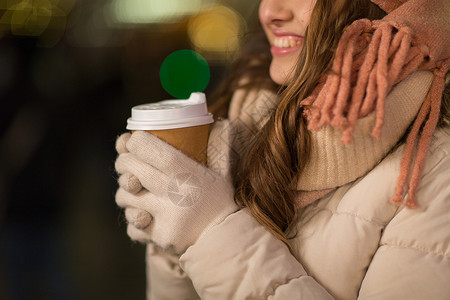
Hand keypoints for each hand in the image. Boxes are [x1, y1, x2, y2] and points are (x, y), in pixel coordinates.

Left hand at [115, 120, 238, 253]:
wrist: (226, 240)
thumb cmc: (222, 201)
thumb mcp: (224, 172)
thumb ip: (220, 147)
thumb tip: (221, 122)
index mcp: (189, 175)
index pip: (151, 150)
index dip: (135, 142)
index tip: (133, 140)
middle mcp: (175, 195)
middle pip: (132, 169)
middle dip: (123, 160)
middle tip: (127, 159)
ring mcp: (165, 218)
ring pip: (125, 197)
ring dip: (125, 190)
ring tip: (134, 187)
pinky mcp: (158, 237)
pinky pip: (131, 224)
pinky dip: (133, 217)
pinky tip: (142, 212)